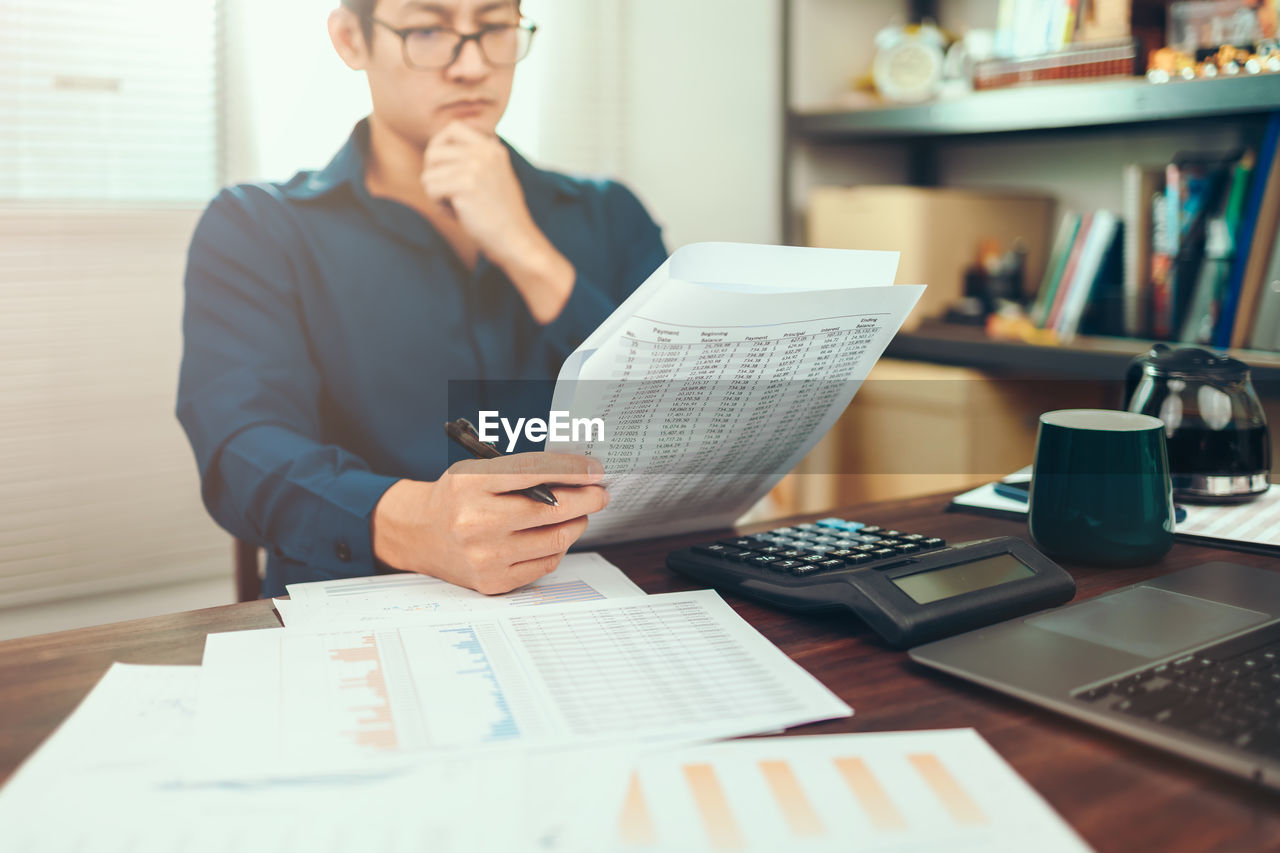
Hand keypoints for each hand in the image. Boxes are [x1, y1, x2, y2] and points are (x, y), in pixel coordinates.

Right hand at [371, 452, 608, 594]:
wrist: (420, 534)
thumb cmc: (457, 498)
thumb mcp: (476, 471)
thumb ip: (520, 472)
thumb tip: (576, 476)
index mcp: (470, 484)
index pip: (533, 471)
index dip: (572, 470)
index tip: (594, 470)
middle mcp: (476, 522)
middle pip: (551, 510)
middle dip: (586, 499)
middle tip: (599, 494)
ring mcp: (484, 556)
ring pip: (555, 540)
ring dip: (577, 524)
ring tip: (579, 514)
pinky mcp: (492, 581)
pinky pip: (544, 564)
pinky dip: (558, 548)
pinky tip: (556, 535)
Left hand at [421, 121, 573, 322]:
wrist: (516, 240)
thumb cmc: (502, 216)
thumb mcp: (495, 176)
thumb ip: (477, 158)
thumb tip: (444, 145)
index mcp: (492, 148)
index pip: (452, 128)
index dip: (440, 147)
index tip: (445, 170)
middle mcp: (484, 152)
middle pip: (434, 151)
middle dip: (434, 174)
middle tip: (448, 193)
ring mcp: (475, 166)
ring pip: (429, 173)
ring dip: (437, 194)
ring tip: (457, 206)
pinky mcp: (465, 184)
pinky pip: (430, 188)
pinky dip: (439, 206)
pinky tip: (458, 215)